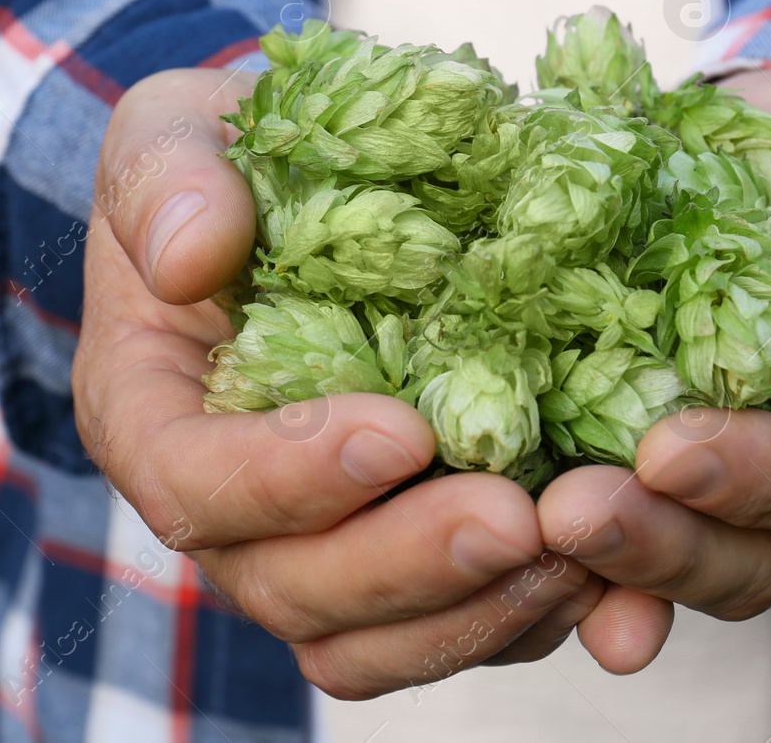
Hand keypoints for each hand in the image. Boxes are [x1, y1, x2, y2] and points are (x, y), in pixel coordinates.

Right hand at [72, 68, 601, 699]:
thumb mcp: (176, 131)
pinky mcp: (410, 551)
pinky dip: (537, 612)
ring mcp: (323, 541)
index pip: (194, 485)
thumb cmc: (236, 158)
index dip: (287, 478)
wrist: (317, 183)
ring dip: (479, 611)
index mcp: (156, 415)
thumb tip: (189, 256)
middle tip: (516, 519)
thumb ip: (165, 180)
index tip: (398, 431)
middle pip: (295, 589)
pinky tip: (615, 577)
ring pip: (378, 640)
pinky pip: (459, 622)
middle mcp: (233, 507)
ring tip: (581, 552)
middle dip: (407, 567)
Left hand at [536, 69, 770, 671]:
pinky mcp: (642, 477)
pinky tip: (512, 569)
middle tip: (572, 513)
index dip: (763, 477)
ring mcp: (727, 494)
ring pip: (685, 569)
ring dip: (612, 567)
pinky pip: (614, 551)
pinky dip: (574, 572)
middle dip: (667, 545)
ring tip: (537, 531)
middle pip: (758, 555)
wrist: (735, 158)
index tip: (670, 453)